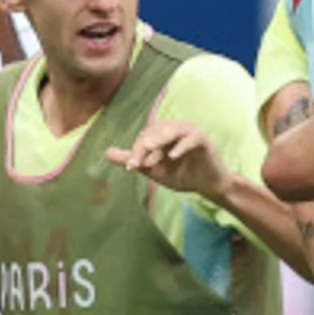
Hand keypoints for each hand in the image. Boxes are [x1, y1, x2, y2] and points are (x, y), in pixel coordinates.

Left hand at [107, 116, 232, 199]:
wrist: (206, 185)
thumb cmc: (180, 174)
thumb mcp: (153, 169)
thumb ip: (133, 160)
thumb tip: (107, 153)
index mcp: (161, 134)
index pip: (144, 137)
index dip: (136, 151)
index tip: (131, 168)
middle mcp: (174, 129)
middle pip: (156, 131)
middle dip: (146, 147)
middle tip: (139, 163)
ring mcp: (189, 133)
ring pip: (172, 130)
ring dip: (160, 140)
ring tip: (150, 150)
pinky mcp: (203, 140)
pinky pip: (191, 138)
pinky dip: (182, 145)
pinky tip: (172, 156)